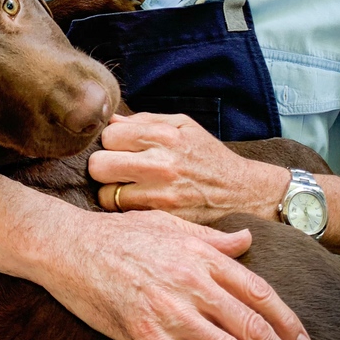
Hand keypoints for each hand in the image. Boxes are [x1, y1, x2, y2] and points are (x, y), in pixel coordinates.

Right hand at [42, 205, 322, 339]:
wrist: (70, 247)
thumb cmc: (120, 234)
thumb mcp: (170, 225)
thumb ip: (213, 239)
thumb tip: (246, 240)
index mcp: (203, 256)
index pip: (259, 293)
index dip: (288, 323)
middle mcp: (195, 284)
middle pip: (254, 329)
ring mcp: (172, 312)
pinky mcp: (147, 337)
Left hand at [89, 111, 288, 222]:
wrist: (240, 192)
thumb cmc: (208, 155)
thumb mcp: (184, 126)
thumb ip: (146, 120)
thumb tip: (111, 121)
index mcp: (165, 136)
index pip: (109, 136)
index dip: (112, 141)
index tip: (121, 147)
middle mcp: (161, 164)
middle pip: (99, 166)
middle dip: (103, 165)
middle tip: (116, 167)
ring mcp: (160, 194)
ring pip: (106, 194)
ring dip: (112, 190)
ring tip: (126, 185)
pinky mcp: (162, 218)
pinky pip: (123, 213)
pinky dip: (124, 208)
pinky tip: (137, 200)